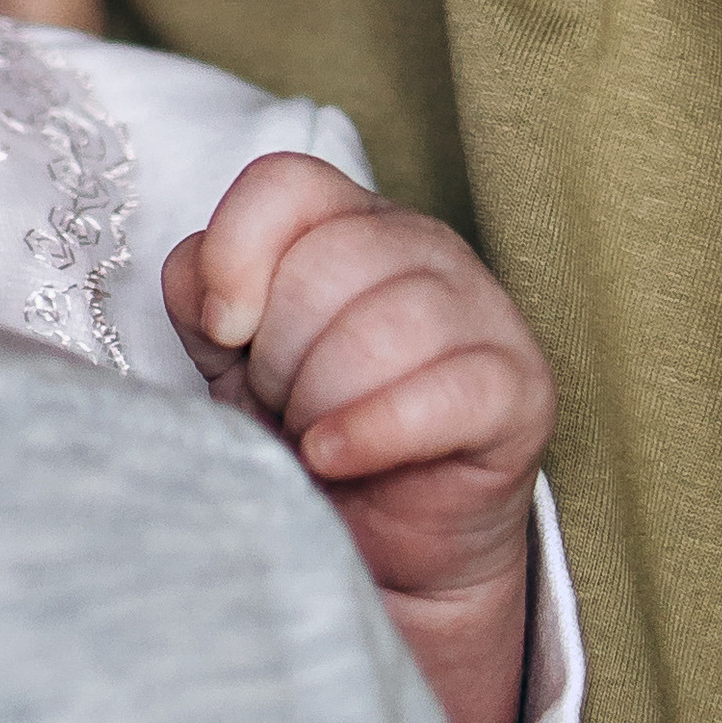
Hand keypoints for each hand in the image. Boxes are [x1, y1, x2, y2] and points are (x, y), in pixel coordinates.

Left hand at [161, 155, 553, 722]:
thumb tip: (210, 288)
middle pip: (326, 263)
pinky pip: (442, 393)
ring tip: (314, 435)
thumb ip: (201, 291)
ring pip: (381, 327)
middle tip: (283, 404)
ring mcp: (482, 310)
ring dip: (321, 400)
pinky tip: (334, 459)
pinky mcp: (521, 388)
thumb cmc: (301, 428)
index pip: (286, 183)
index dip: (235, 254)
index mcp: (346, 218)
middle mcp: (421, 245)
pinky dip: (371, 433)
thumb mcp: (227, 354)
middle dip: (278, 354)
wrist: (374, 539)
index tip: (222, 330)